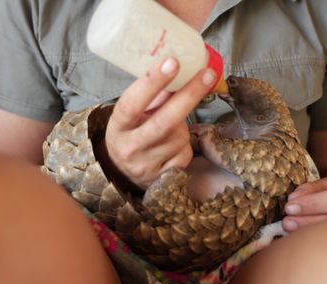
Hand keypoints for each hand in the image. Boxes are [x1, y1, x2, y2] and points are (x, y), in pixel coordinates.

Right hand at [104, 57, 217, 188]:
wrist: (122, 173)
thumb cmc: (131, 134)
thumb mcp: (133, 114)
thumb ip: (153, 95)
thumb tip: (181, 67)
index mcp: (118, 126)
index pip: (132, 103)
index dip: (152, 82)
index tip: (172, 61)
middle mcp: (130, 147)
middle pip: (164, 121)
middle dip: (189, 95)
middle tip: (208, 74)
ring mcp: (146, 166)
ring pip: (179, 136)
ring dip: (183, 126)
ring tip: (170, 126)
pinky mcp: (163, 178)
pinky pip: (185, 154)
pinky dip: (184, 145)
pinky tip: (172, 145)